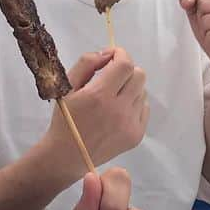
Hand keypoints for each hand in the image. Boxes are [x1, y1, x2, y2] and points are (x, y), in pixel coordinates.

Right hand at [45, 49, 148, 177]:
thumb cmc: (65, 118)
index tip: (111, 57)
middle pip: (139, 75)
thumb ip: (86, 63)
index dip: (120, 54)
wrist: (68, 155)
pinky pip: (144, 108)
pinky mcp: (137, 136)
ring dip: (130, 87)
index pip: (125, 64)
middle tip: (112, 76)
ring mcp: (130, 124)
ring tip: (113, 96)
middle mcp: (119, 109)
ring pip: (142, 91)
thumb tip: (107, 54)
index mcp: (99, 95)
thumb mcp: (67, 85)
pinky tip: (118, 111)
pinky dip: (133, 104)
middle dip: (126, 70)